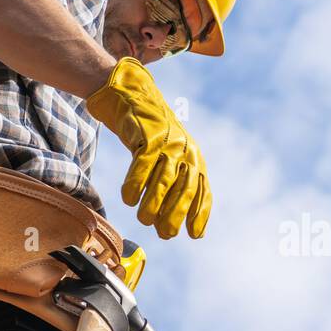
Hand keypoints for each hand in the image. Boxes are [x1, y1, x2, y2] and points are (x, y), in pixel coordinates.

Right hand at [85, 58, 211, 238]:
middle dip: (177, 213)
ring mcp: (167, 142)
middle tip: (165, 234)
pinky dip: (135, 183)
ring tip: (145, 220)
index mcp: (195, 157)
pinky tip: (128, 199)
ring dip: (154, 203)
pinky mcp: (147, 135)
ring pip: (163, 179)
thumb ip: (173, 185)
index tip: (195, 235)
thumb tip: (169, 226)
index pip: (203, 190)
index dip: (200, 213)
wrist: (130, 96)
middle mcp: (185, 150)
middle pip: (185, 188)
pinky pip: (142, 164)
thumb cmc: (148, 135)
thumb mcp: (168, 157)